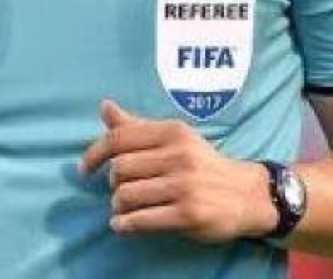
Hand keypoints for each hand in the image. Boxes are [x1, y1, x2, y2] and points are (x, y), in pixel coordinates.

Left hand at [79, 99, 276, 242]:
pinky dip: (124, 225)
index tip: (85, 170)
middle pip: (120, 169)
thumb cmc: (203, 164)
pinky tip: (123, 225)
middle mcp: (179, 156)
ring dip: (118, 206)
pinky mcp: (188, 214)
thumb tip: (104, 106)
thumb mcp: (176, 138)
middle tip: (122, 190)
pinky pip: (141, 220)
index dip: (95, 154)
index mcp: (173, 132)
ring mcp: (184, 186)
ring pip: (126, 195)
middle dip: (113, 183)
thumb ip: (138, 126)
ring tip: (125, 208)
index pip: (120, 138)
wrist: (247, 194)